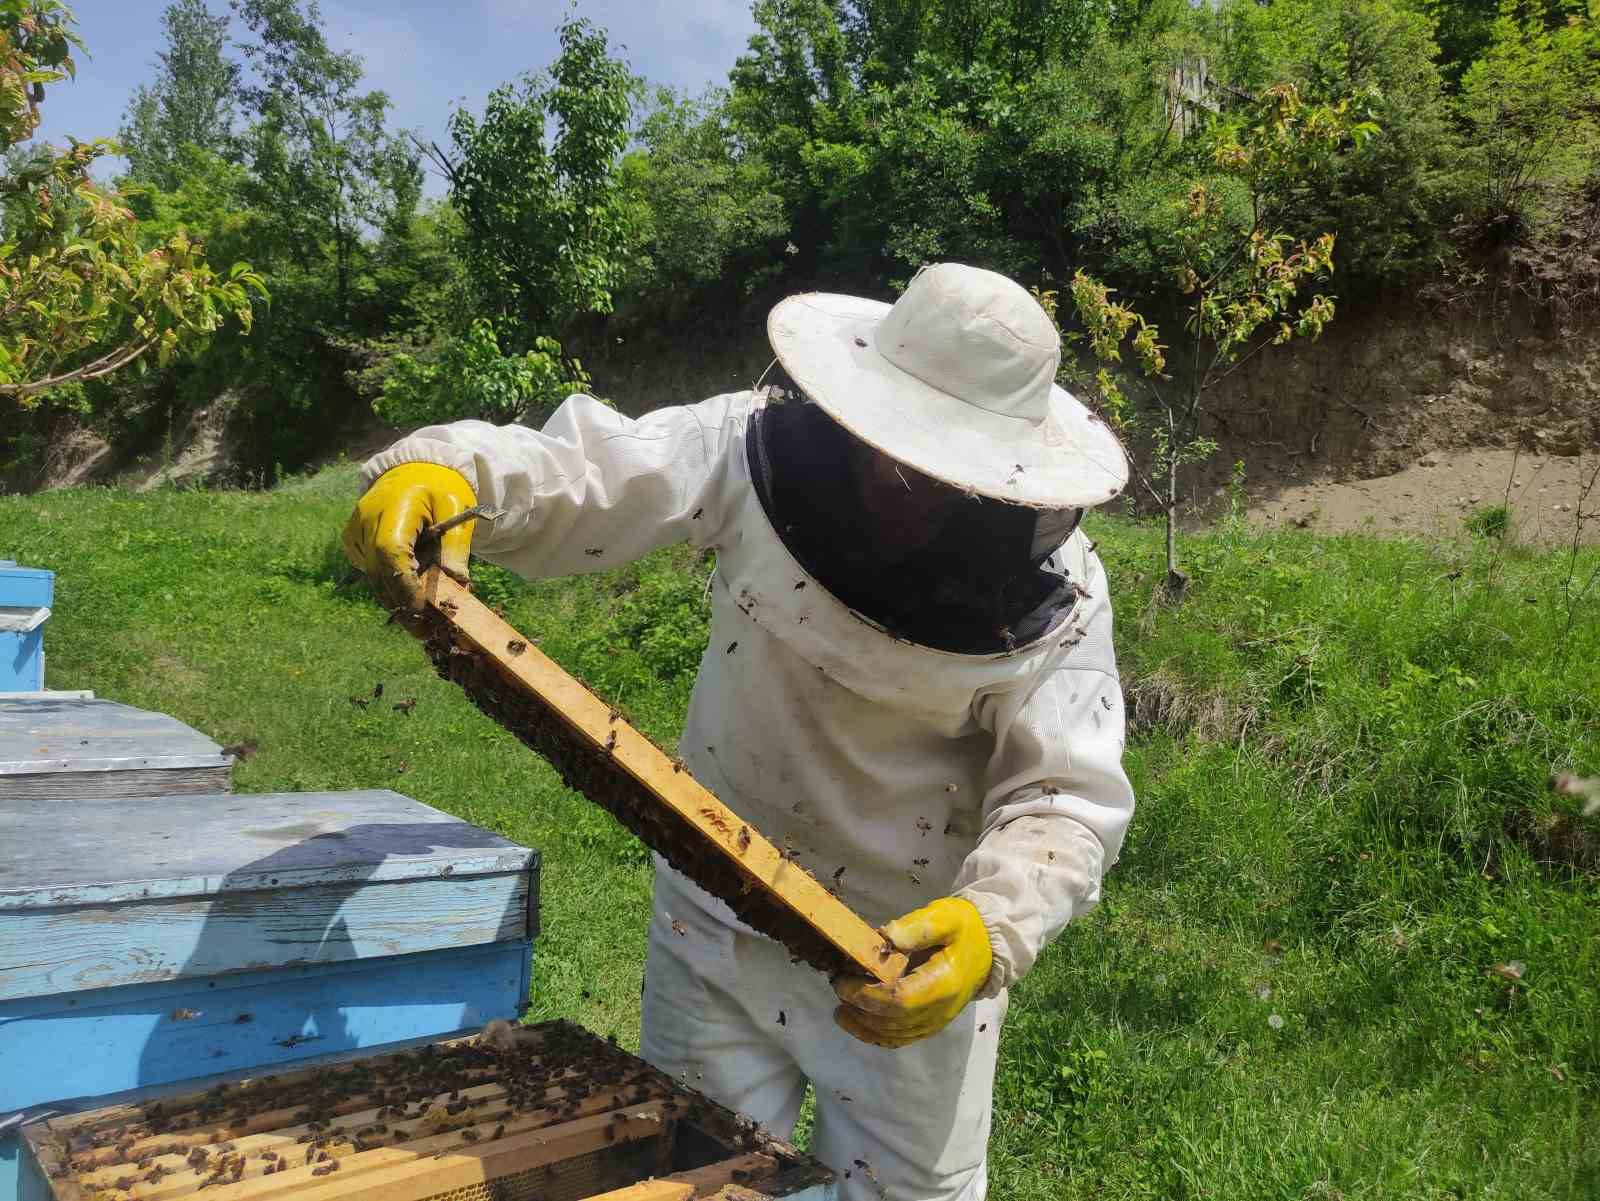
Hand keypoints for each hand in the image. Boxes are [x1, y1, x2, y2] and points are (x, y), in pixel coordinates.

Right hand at [341, 463, 476, 611]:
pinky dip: (388, 585)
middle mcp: (365, 520)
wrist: (413, 471)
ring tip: (422, 620)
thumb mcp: (457, 510)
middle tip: (426, 632)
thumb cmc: (439, 489)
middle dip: (402, 604)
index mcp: (393, 506)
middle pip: (378, 572)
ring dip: (396, 599)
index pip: (390, 553)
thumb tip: (458, 586)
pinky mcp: (351, 541)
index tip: (422, 614)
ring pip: (372, 577)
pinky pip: (369, 572)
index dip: (403, 586)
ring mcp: (354, 531)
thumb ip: (455, 547)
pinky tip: (410, 594)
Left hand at [832, 897, 992, 1047]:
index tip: (843, 980)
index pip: (900, 999)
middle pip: (893, 1020)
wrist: (988, 947)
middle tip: (837, 986)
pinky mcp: (930, 1024)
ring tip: (840, 1006)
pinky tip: (856, 1021)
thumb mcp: (944, 917)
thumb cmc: (964, 928)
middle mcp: (940, 1010)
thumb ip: (916, 928)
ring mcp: (935, 1021)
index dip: (867, 994)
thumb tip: (885, 937)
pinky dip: (874, 1034)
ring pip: (893, 1034)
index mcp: (943, 983)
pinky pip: (899, 1038)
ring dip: (862, 1024)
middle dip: (860, 1007)